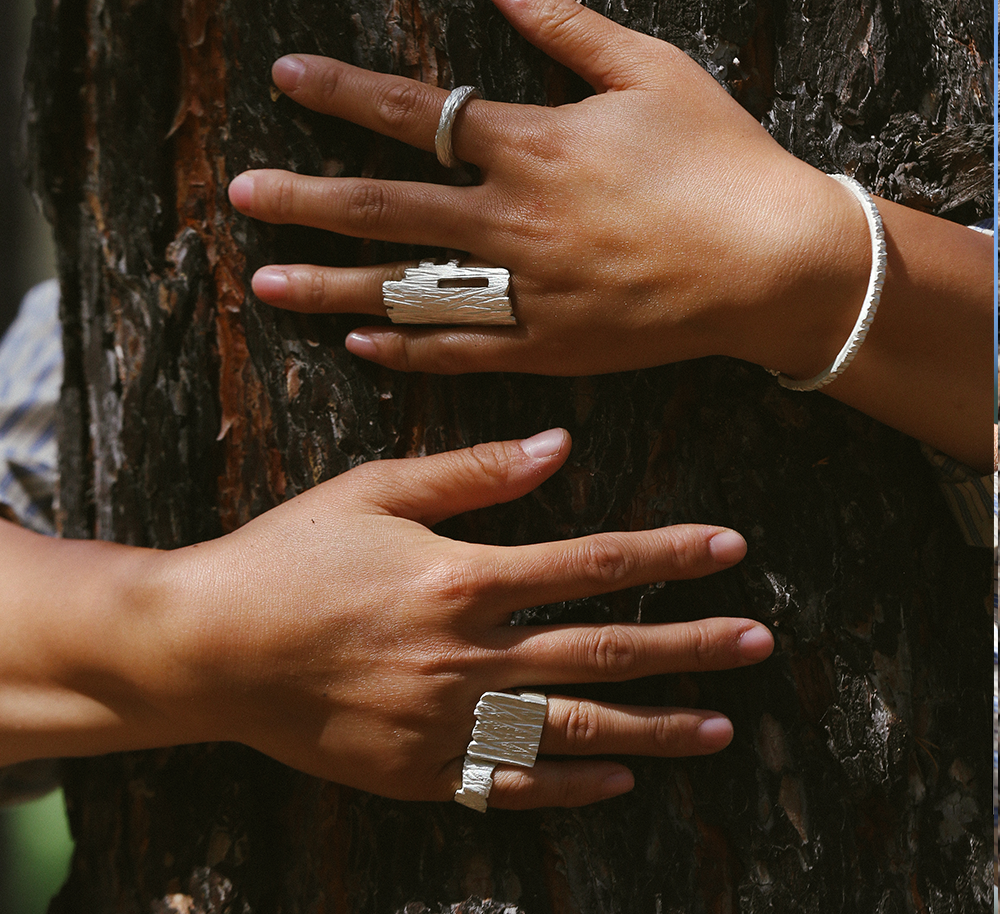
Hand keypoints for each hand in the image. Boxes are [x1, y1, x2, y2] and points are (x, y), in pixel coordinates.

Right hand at [158, 430, 770, 807]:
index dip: (667, 552)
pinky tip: (619, 779)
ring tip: (719, 726)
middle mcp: (468, 655)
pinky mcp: (418, 770)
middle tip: (758, 644)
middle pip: (602, 649)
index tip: (729, 548)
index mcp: (462, 577)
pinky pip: (511, 784)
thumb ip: (473, 473)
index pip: (593, 562)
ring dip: (653, 725)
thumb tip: (560, 447)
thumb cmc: (289, 556)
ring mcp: (446, 722)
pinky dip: (570, 785)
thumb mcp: (374, 491)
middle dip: (690, 644)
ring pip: (574, 727)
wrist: (208, 646)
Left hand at [228, 0, 869, 381]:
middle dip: (305, 199)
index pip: (414, 115)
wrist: (772, 263)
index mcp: (533, 146)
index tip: (286, 79)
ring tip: (267, 285)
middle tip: (239, 198)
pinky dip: (409, 347)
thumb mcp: (653, 70)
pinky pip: (463, 351)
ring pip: (408, 288)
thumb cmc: (721, 159)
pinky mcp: (548, 345)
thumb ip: (567, 27)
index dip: (343, 94)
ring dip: (332, 286)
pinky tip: (361, 344)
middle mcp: (512, 221)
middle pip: (386, 208)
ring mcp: (525, 292)